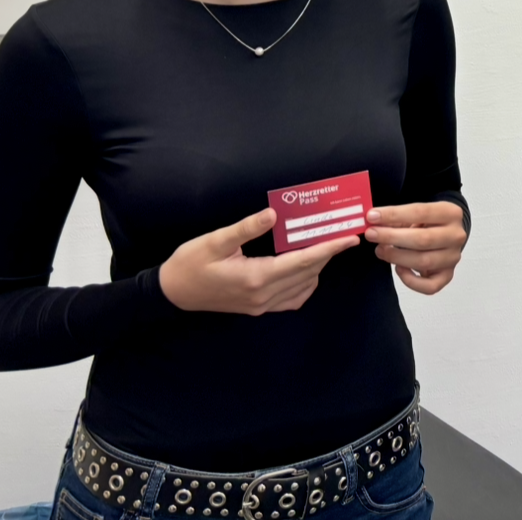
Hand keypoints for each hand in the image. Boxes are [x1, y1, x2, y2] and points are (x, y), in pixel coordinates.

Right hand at [159, 207, 358, 314]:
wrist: (172, 293)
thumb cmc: (190, 263)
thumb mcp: (216, 241)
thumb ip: (246, 228)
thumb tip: (273, 213)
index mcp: (256, 277)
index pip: (304, 261)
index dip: (330, 248)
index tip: (350, 238)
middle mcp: (263, 295)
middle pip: (308, 273)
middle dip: (328, 253)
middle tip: (342, 234)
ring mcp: (261, 305)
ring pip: (302, 287)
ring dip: (317, 267)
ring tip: (325, 245)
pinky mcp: (257, 308)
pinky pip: (291, 300)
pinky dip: (305, 284)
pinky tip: (306, 269)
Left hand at [365, 201, 468, 293]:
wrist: (447, 233)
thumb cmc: (428, 222)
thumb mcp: (416, 213)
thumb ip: (398, 217)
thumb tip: (374, 221)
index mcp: (451, 213)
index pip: (421, 212)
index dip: (394, 214)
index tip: (372, 216)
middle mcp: (456, 236)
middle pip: (423, 239)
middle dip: (392, 237)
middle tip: (371, 235)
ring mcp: (453, 257)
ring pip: (424, 262)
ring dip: (397, 257)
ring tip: (381, 250)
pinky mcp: (447, 275)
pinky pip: (430, 286)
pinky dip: (411, 281)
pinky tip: (399, 269)